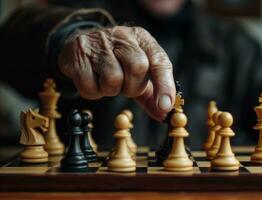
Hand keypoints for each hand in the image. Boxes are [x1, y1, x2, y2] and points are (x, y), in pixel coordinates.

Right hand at [59, 26, 174, 120]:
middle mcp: (122, 36)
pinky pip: (89, 86)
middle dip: (133, 87)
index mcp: (142, 39)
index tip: (166, 106)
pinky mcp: (77, 54)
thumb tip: (165, 114)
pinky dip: (93, 92)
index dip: (164, 84)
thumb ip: (153, 94)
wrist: (83, 46)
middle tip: (125, 87)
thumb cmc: (117, 62)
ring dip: (112, 90)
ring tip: (107, 82)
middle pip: (137, 67)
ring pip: (113, 78)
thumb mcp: (138, 73)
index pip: (159, 60)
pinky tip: (93, 81)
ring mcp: (98, 42)